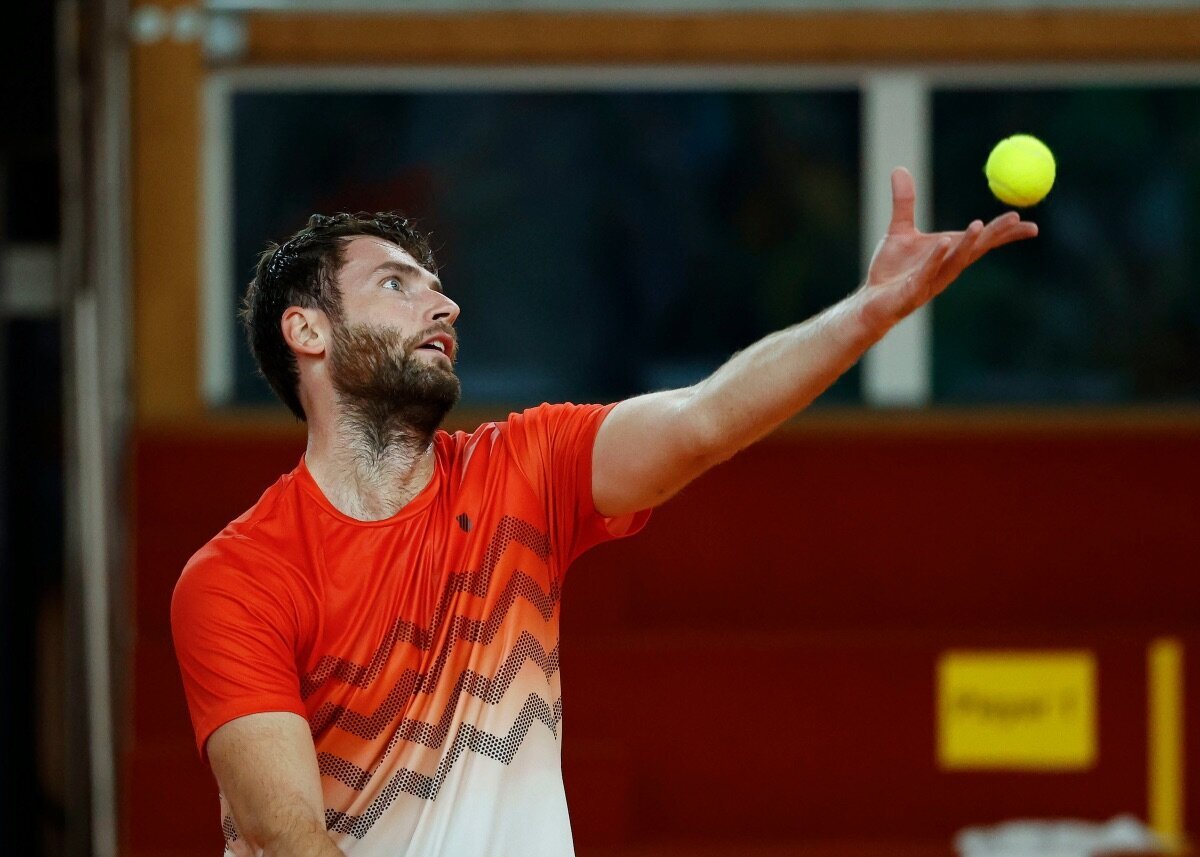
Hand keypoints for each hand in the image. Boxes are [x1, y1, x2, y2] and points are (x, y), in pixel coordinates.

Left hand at [858, 167, 1037, 336]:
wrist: (872, 300)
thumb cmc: (891, 269)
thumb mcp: (900, 230)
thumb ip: (904, 202)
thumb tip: (900, 169)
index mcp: (949, 252)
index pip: (982, 241)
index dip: (1005, 233)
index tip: (1030, 224)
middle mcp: (947, 267)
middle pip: (976, 249)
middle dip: (996, 234)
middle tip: (1016, 219)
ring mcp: (932, 280)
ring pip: (956, 261)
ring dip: (968, 243)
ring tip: (978, 224)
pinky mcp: (913, 290)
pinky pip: (927, 272)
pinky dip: (936, 257)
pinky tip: (942, 243)